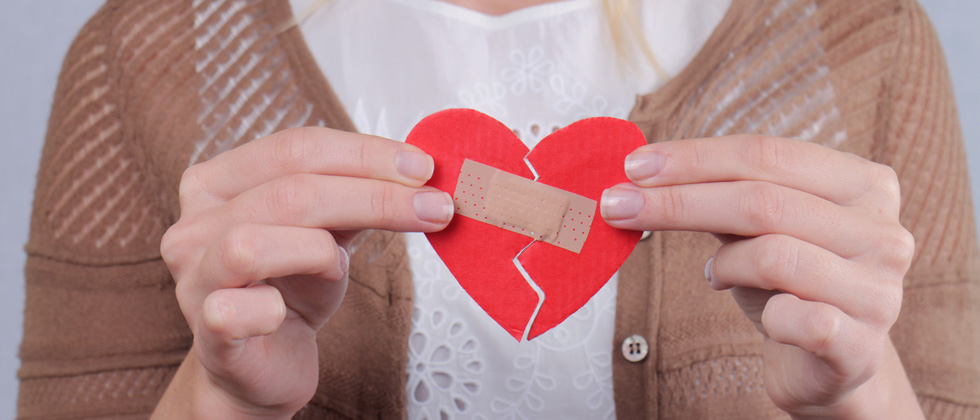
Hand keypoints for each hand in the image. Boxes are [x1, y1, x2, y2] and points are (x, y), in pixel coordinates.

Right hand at [154, 127, 452, 418]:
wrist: (265, 365)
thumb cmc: (291, 291)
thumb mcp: (328, 230)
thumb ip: (357, 196)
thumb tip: (417, 170)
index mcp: (218, 183)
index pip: (295, 147)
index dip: (364, 153)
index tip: (422, 167)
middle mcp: (193, 224)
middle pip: (289, 191)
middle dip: (373, 196)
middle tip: (433, 207)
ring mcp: (193, 278)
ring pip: (253, 242)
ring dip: (318, 251)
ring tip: (338, 267)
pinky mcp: (206, 330)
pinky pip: (236, 310)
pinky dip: (272, 310)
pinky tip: (284, 313)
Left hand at [601, 135, 922, 418]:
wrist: (831, 362)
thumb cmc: (790, 282)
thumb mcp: (757, 227)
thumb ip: (719, 193)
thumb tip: (639, 173)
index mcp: (864, 184)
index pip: (768, 154)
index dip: (695, 157)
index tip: (633, 166)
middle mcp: (883, 231)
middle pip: (763, 201)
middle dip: (678, 202)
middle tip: (617, 206)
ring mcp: (880, 290)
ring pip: (774, 254)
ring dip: (726, 264)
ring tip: (717, 274)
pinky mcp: (861, 346)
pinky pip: (796, 317)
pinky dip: (765, 313)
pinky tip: (767, 316)